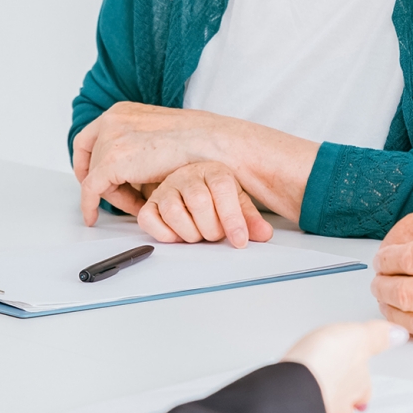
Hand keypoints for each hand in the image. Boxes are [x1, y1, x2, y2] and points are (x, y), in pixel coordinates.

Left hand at [74, 102, 316, 227]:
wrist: (211, 143)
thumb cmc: (196, 143)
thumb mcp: (159, 135)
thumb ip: (138, 146)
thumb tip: (130, 167)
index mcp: (122, 110)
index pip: (91, 137)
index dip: (88, 161)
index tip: (94, 178)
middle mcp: (112, 119)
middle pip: (91, 158)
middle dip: (104, 181)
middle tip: (121, 198)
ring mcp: (110, 138)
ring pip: (95, 176)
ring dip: (114, 194)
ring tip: (140, 205)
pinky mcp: (112, 161)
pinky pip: (91, 189)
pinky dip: (89, 205)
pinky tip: (92, 218)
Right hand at [140, 161, 273, 247]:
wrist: (191, 185)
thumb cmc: (215, 196)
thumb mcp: (238, 203)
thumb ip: (250, 220)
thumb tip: (264, 234)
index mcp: (213, 171)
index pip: (222, 189)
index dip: (233, 219)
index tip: (240, 241)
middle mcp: (187, 176)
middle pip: (198, 201)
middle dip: (211, 229)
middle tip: (216, 236)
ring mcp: (166, 189)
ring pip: (173, 212)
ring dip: (189, 233)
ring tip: (198, 235)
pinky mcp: (150, 204)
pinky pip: (149, 219)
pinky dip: (164, 234)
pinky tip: (178, 235)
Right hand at [281, 320, 407, 412]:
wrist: (294, 384)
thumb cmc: (324, 360)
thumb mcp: (356, 335)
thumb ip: (376, 336)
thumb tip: (399, 334)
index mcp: (357, 381)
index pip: (364, 388)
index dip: (362, 390)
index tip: (363, 396)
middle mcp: (341, 400)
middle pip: (347, 405)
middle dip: (346, 405)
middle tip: (345, 407)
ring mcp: (320, 410)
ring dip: (328, 411)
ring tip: (324, 410)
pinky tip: (298, 410)